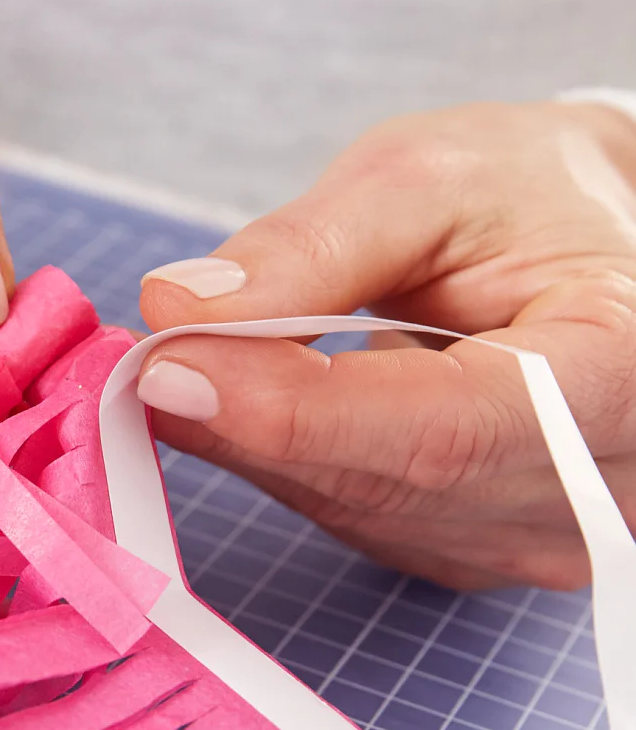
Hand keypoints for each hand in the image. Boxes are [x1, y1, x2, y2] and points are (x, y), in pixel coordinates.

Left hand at [137, 101, 635, 589]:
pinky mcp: (476, 553)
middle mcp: (598, 490)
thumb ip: (310, 245)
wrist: (592, 252)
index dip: (296, 411)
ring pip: (354, 511)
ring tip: (191, 361)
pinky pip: (352, 519)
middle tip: (140, 357)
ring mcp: (541, 539)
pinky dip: (282, 461)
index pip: (445, 428)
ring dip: (254, 443)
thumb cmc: (525, 197)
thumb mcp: (428, 177)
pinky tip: (247, 401)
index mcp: (619, 373)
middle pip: (388, 482)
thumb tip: (180, 311)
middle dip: (246, 421)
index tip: (169, 367)